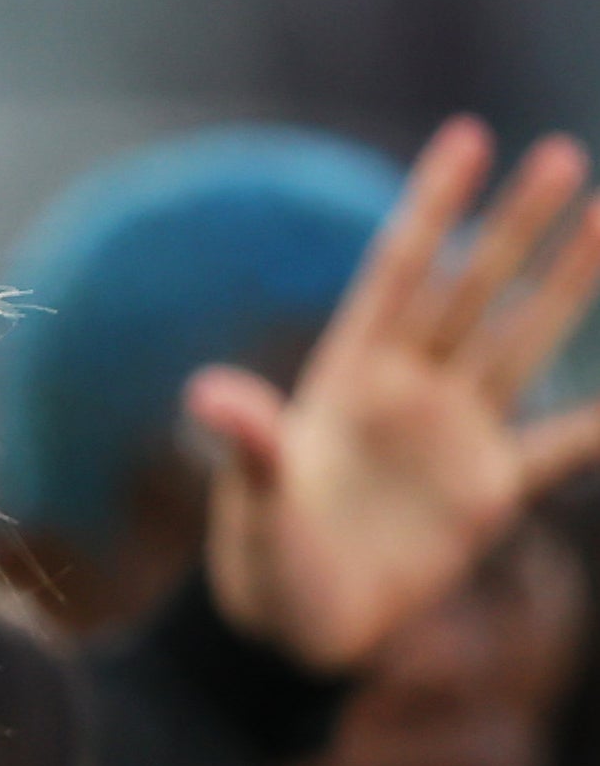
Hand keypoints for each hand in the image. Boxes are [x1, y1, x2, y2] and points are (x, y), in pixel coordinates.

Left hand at [192, 116, 599, 672]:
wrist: (295, 628)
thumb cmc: (262, 559)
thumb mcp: (253, 499)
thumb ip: (248, 443)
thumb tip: (202, 394)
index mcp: (347, 377)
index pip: (398, 272)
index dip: (433, 205)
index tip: (469, 137)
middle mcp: (407, 391)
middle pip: (470, 290)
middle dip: (514, 227)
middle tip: (561, 155)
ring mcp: (452, 434)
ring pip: (522, 342)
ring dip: (568, 284)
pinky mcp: (487, 490)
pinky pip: (563, 445)